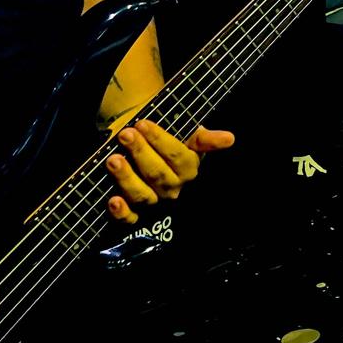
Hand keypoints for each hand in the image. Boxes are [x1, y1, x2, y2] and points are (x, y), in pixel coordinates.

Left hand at [103, 119, 234, 225]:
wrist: (150, 164)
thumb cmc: (167, 149)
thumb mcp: (187, 140)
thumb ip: (205, 140)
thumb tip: (230, 138)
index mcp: (188, 169)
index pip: (177, 155)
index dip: (159, 140)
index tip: (142, 124)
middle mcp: (174, 188)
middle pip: (158, 173)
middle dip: (140, 153)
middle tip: (125, 135)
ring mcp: (155, 203)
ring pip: (143, 194)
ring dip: (127, 178)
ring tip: (112, 160)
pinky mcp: (136, 216)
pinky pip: (130, 218)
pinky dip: (122, 212)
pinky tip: (113, 201)